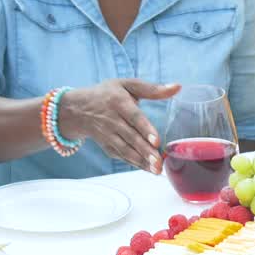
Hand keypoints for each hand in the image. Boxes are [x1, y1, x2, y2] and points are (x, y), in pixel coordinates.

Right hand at [58, 79, 180, 173]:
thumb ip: (152, 88)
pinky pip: (121, 156)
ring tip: (156, 169)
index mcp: (119, 102)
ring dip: (141, 161)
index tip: (156, 141)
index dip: (145, 129)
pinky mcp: (107, 146)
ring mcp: (108, 135)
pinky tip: (148, 169)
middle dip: (145, 151)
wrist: (77, 109)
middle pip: (131, 137)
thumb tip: (177, 87)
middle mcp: (112, 120)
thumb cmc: (106, 94)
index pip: (134, 117)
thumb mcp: (126, 85)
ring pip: (125, 150)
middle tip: (159, 162)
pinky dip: (134, 163)